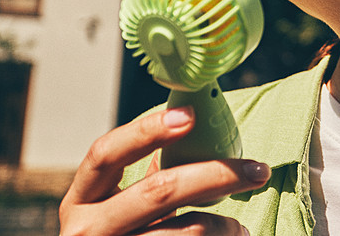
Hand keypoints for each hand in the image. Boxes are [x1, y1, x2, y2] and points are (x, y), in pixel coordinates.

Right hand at [59, 106, 270, 234]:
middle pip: (159, 191)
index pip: (106, 154)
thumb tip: (191, 130)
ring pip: (188, 230)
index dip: (146, 131)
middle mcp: (87, 230)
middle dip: (216, 174)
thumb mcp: (116, 210)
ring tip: (239, 228)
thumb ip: (146, 180)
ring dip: (225, 225)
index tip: (190, 115)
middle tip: (258, 169)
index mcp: (81, 201)